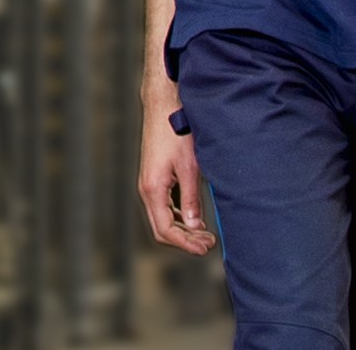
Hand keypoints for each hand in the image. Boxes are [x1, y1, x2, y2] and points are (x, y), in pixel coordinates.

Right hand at [137, 105, 216, 254]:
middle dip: (185, 240)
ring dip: (183, 229)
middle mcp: (146, 189)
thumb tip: (194, 225)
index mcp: (152, 189)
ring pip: (162, 219)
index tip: (205, 249)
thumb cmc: (176, 132)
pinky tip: (195, 217)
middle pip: (162, 229)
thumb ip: (191, 199)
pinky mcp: (154, 178)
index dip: (185, 243)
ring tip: (206, 233)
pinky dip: (178, 217)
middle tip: (209, 243)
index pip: (165, 230)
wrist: (163, 106)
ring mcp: (149, 184)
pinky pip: (163, 207)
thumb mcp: (190, 167)